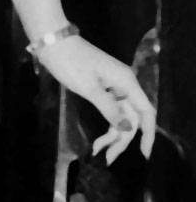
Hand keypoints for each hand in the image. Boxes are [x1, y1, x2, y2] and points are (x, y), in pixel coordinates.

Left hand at [37, 34, 154, 162]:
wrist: (53, 42)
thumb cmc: (71, 62)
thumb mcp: (89, 88)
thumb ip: (110, 109)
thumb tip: (128, 128)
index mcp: (127, 82)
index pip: (146, 112)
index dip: (148, 134)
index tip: (144, 154)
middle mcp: (125, 84)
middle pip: (132, 117)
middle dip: (122, 139)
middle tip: (108, 159)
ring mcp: (114, 85)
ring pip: (121, 115)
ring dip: (113, 134)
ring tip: (99, 151)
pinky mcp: (103, 86)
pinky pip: (111, 108)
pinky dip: (107, 122)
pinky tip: (98, 139)